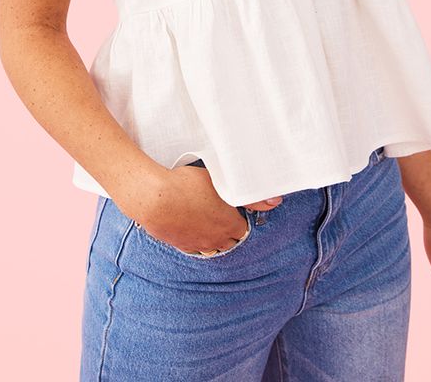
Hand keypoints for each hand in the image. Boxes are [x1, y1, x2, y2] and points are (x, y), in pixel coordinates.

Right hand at [124, 165, 282, 254]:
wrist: (154, 198)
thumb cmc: (188, 185)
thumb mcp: (221, 182)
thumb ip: (252, 195)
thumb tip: (276, 201)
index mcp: (230, 224)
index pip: (245, 229)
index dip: (242, 218)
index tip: (238, 210)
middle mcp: (216, 239)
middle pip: (231, 242)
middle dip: (232, 232)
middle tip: (226, 217)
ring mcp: (197, 244)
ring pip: (214, 248)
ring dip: (216, 239)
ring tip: (211, 225)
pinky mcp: (180, 245)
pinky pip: (195, 249)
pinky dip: (198, 242)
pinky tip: (194, 230)